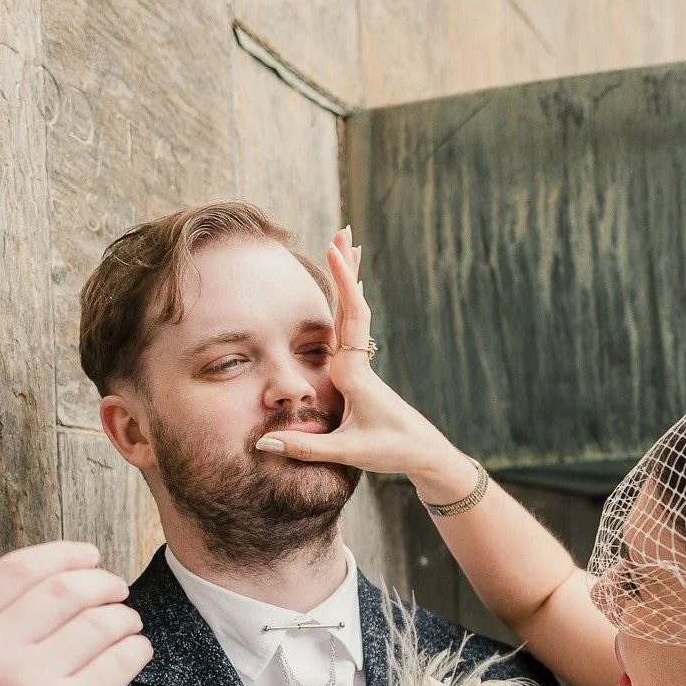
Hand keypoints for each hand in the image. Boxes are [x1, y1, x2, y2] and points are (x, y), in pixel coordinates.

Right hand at [0, 541, 150, 685]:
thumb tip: (65, 569)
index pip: (17, 569)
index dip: (63, 555)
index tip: (90, 556)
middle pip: (65, 590)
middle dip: (103, 583)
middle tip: (117, 592)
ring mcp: (28, 684)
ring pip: (100, 622)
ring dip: (125, 618)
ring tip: (126, 627)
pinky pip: (121, 658)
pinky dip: (137, 649)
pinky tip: (133, 653)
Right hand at [257, 226, 480, 505]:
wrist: (424, 456)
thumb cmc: (390, 452)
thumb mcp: (347, 453)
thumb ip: (305, 448)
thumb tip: (262, 443)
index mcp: (354, 372)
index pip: (348, 316)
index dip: (342, 281)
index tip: (334, 247)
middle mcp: (359, 362)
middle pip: (352, 305)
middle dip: (346, 268)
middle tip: (344, 230)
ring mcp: (362, 366)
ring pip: (354, 314)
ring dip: (349, 280)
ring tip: (348, 245)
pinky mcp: (361, 374)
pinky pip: (352, 329)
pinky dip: (348, 304)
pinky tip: (347, 292)